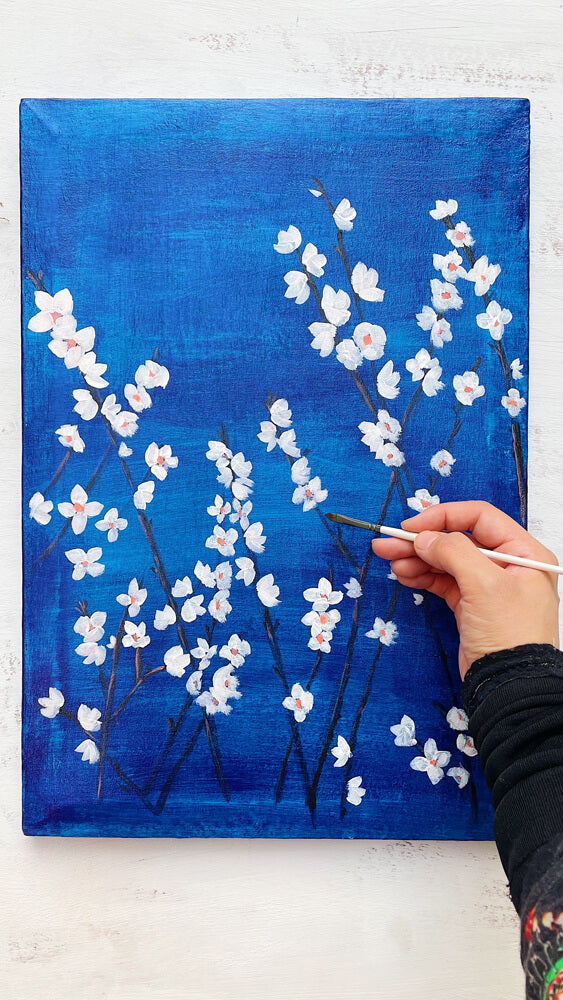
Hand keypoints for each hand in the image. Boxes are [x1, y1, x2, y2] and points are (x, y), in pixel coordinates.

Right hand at [371, 501, 559, 678]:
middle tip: (388, 543)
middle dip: (422, 541)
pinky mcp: (472, 607)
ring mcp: (488, 588)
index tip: (412, 527)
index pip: (480, 518)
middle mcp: (508, 566)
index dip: (444, 517)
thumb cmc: (512, 636)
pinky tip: (405, 575)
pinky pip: (444, 583)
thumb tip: (425, 537)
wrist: (510, 686)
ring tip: (391, 562)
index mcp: (523, 553)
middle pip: (458, 540)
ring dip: (418, 559)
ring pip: (447, 562)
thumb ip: (455, 552)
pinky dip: (423, 576)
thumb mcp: (485, 585)